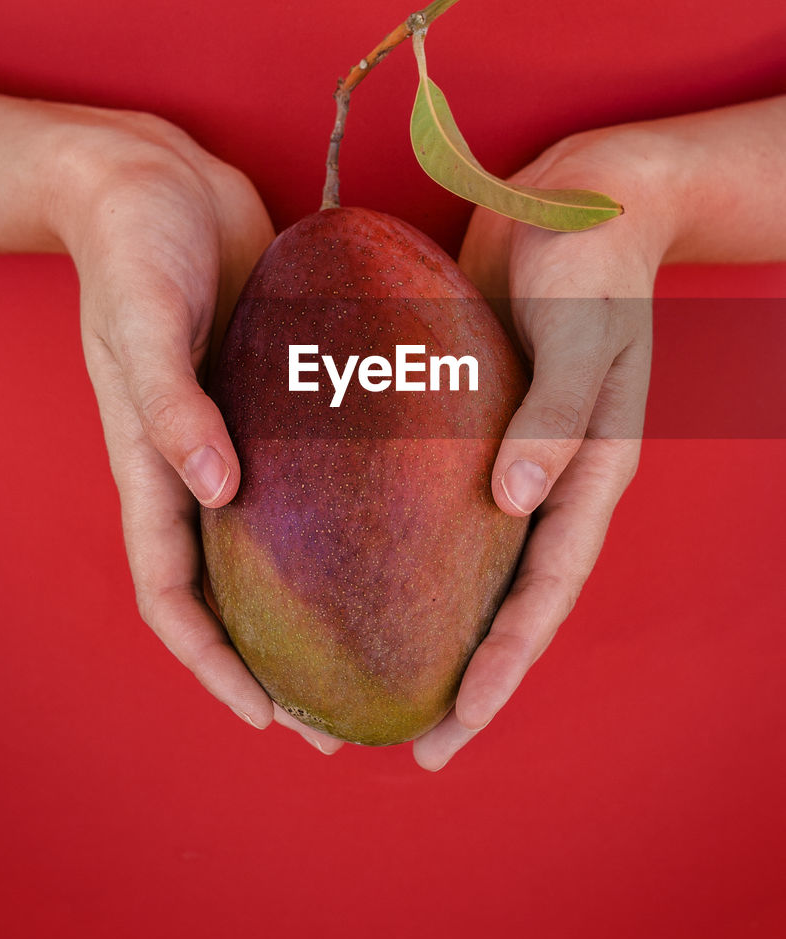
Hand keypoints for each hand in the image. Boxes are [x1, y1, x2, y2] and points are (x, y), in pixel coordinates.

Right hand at [48, 105, 344, 749]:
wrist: (154, 177)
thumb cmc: (134, 246)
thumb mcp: (142, 318)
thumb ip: (169, 405)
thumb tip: (217, 494)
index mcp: (151, 465)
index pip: (172, 593)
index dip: (212, 663)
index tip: (267, 717)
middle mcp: (198, 465)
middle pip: (234, 589)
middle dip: (277, 658)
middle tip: (344, 711)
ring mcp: (243, 431)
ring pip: (281, 541)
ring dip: (323, 598)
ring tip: (390, 638)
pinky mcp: (281, 392)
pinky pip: (318, 471)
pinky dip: (352, 512)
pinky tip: (414, 522)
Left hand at [412, 123, 679, 769]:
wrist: (576, 198)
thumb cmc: (591, 265)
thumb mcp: (584, 336)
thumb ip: (556, 418)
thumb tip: (512, 503)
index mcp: (588, 475)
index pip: (544, 592)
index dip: (505, 665)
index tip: (456, 725)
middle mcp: (545, 479)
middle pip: (504, 597)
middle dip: (464, 673)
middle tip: (408, 740)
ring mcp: (504, 452)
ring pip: (465, 558)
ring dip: (428, 619)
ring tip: (372, 673)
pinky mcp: (462, 419)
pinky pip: (428, 496)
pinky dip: (399, 541)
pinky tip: (347, 564)